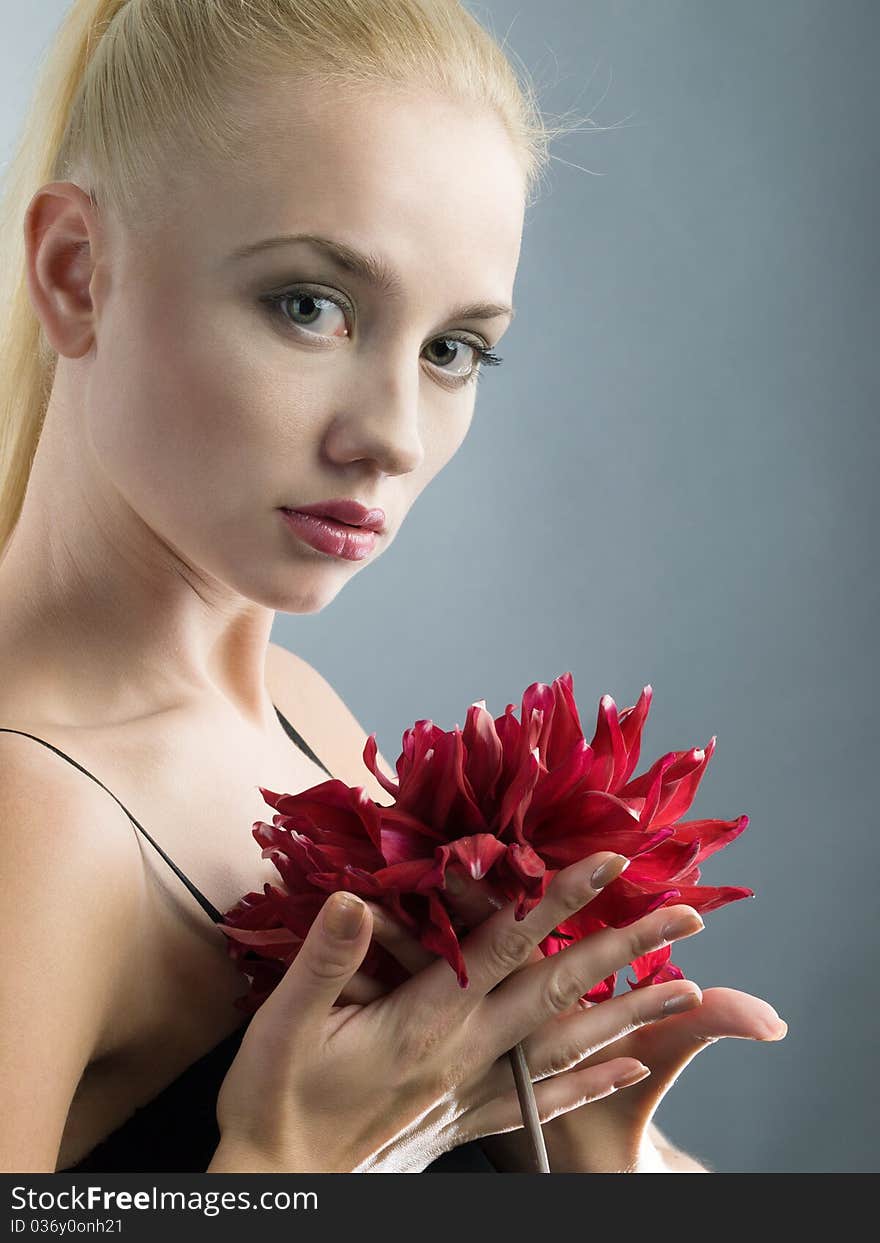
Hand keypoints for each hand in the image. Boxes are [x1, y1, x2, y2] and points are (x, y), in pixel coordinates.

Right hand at [215, 853, 705, 1171]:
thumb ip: (328, 960)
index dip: (555, 899)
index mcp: (426, 1021)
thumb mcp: (285, 1024)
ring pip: (564, 1045)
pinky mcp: (464, 1116)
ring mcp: (470, 1088)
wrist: (281, 1186)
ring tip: (685, 989)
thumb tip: (359, 897)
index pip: (506, 945)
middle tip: (686, 915)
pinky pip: (542, 1099)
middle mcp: (464, 1053)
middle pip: (558, 990)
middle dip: (623, 947)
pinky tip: (626, 1066)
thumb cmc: (275, 1102)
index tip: (607, 862)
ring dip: (627, 1012)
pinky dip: (589, 1081)